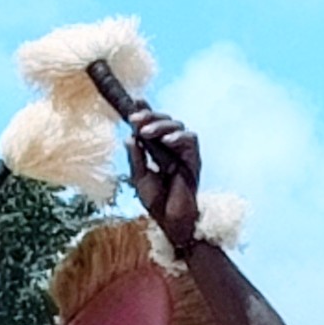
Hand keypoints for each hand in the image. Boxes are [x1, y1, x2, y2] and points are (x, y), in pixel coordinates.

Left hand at [123, 104, 201, 252]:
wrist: (171, 222)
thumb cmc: (157, 202)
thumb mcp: (139, 178)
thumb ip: (136, 157)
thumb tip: (129, 136)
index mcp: (159, 150)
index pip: (154, 125)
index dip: (146, 111)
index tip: (134, 102)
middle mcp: (173, 148)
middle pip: (165, 120)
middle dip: (149, 116)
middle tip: (133, 120)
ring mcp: (185, 153)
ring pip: (177, 126)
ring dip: (160, 125)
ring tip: (145, 132)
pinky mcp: (195, 160)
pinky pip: (191, 140)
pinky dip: (178, 137)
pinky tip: (166, 141)